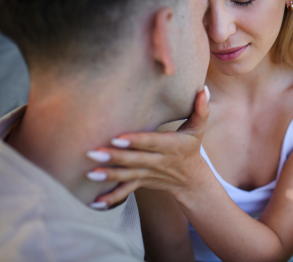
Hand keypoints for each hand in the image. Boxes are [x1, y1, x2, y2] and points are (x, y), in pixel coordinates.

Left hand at [86, 87, 209, 207]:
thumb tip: (203, 90)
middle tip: (92, 153)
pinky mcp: (140, 182)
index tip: (117, 137)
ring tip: (90, 173)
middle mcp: (158, 161)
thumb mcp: (198, 128)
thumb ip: (201, 109)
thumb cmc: (191, 146)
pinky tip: (94, 203)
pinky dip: (111, 198)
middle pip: (134, 160)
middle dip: (114, 157)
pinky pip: (125, 192)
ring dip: (108, 175)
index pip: (151, 142)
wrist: (191, 179)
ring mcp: (148, 173)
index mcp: (171, 146)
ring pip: (127, 175)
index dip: (136, 141)